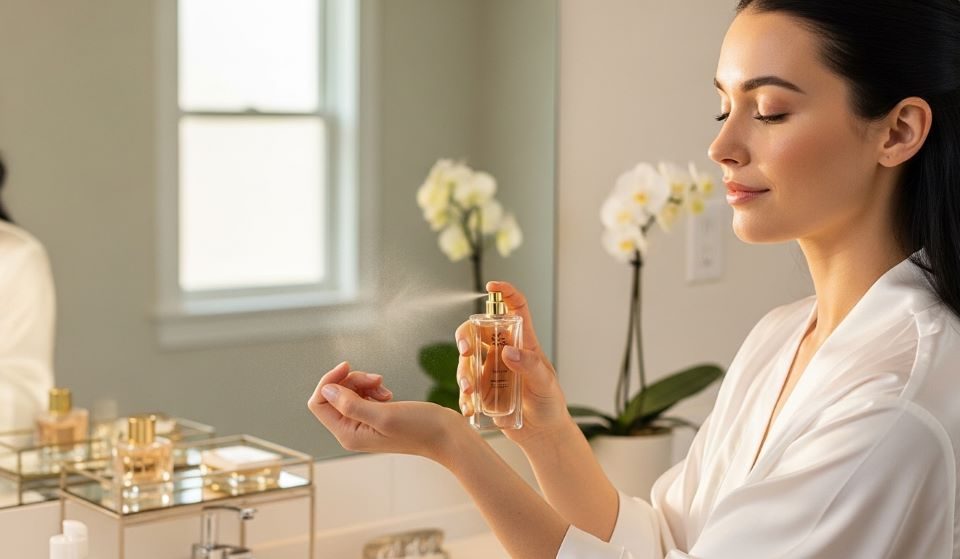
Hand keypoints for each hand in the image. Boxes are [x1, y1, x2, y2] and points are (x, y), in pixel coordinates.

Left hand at [307, 361, 465, 462]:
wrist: (446, 435)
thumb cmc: (419, 427)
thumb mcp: (383, 414)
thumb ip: (350, 404)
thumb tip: (326, 390)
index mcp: (348, 434)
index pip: (318, 403)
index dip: (329, 381)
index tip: (347, 366)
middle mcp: (351, 431)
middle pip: (333, 395)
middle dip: (351, 380)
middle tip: (376, 378)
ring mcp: (363, 425)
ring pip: (348, 393)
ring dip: (364, 383)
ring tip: (384, 387)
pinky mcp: (375, 418)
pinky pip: (362, 396)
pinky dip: (373, 388)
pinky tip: (388, 394)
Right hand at [456, 281, 571, 447]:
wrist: (542, 434)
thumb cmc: (549, 403)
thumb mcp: (545, 384)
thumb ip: (530, 367)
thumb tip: (508, 352)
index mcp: (523, 342)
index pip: (515, 308)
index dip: (505, 293)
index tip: (492, 286)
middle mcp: (503, 352)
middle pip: (478, 331)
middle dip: (465, 336)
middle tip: (465, 349)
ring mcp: (490, 371)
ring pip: (466, 360)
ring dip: (463, 372)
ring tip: (470, 391)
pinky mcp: (482, 391)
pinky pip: (465, 387)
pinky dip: (464, 396)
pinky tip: (470, 408)